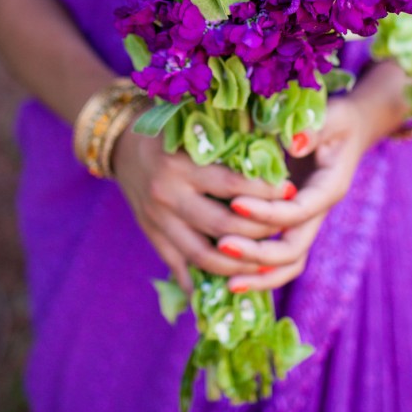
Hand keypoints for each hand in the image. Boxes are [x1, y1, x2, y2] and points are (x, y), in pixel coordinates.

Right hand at [112, 127, 292, 291]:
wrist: (120, 142)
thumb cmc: (168, 128)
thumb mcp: (195, 125)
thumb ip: (230, 136)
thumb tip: (275, 151)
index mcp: (180, 164)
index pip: (232, 185)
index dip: (265, 191)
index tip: (291, 190)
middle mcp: (167, 195)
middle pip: (223, 226)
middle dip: (261, 231)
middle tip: (287, 227)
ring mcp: (157, 221)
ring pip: (204, 257)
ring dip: (239, 264)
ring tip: (267, 262)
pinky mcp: (151, 235)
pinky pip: (180, 267)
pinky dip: (205, 282)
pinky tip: (230, 286)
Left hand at [220, 97, 368, 292]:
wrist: (351, 128)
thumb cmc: (337, 118)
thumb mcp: (331, 116)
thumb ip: (313, 129)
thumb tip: (293, 142)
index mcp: (329, 188)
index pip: (298, 211)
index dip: (268, 212)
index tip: (235, 204)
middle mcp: (319, 211)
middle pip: (294, 249)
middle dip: (258, 253)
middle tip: (222, 246)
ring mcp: (306, 220)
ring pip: (288, 262)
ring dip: (259, 274)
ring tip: (225, 283)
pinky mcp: (293, 221)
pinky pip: (279, 255)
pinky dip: (258, 269)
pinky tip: (228, 274)